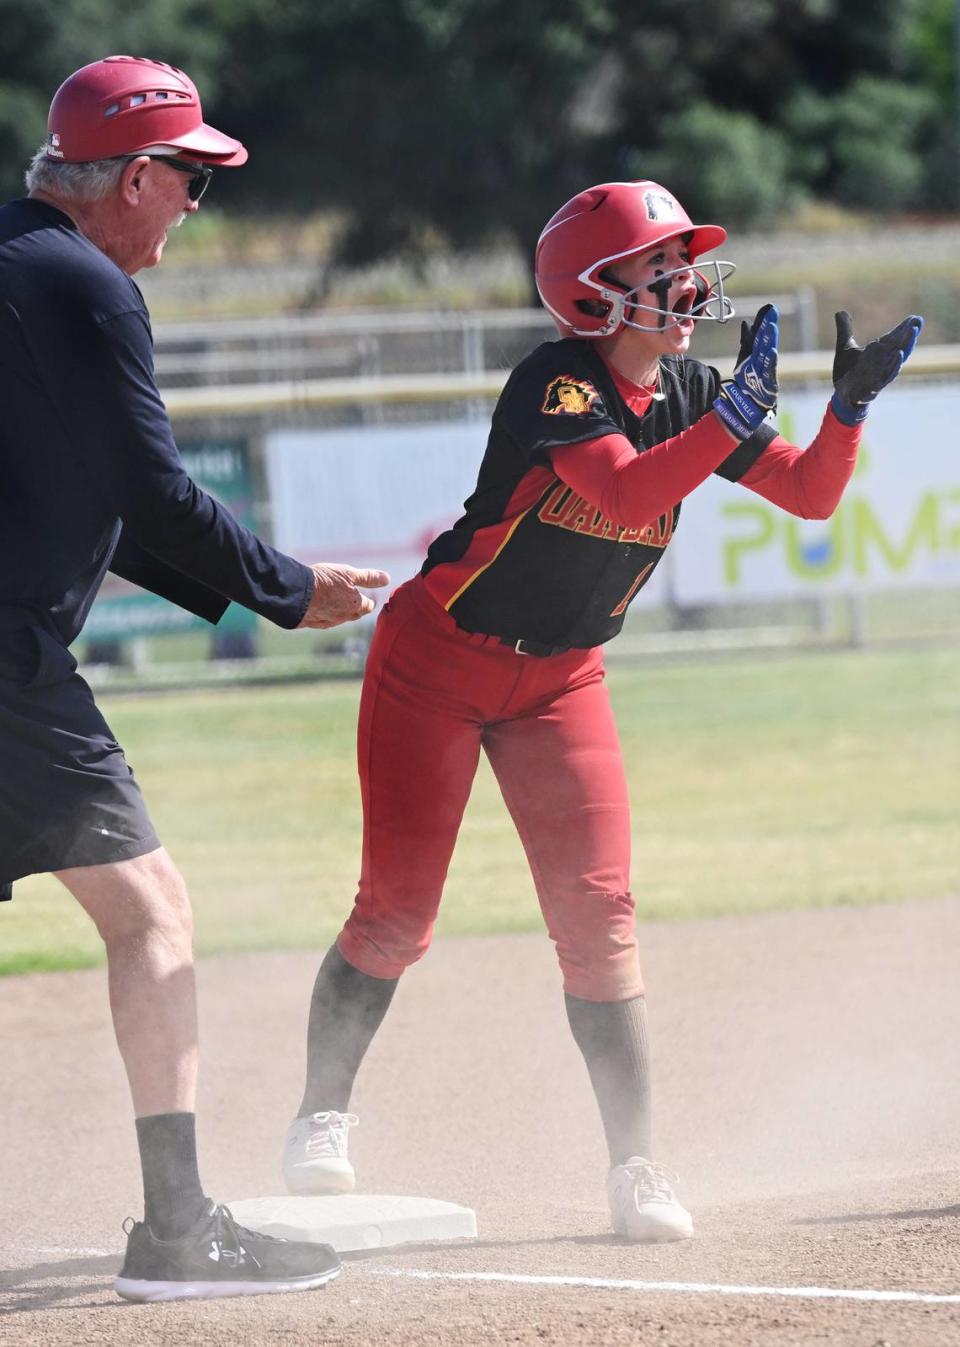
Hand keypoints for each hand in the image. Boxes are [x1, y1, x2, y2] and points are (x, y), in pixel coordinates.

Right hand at [298, 563, 389, 628]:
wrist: (297, 593)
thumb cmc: (325, 581)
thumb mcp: (349, 573)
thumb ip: (368, 578)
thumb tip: (387, 579)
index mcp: (355, 605)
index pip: (368, 606)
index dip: (368, 601)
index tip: (368, 597)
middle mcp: (344, 617)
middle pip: (355, 614)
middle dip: (357, 608)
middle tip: (355, 600)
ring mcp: (328, 622)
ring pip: (339, 618)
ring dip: (340, 611)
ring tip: (336, 602)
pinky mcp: (313, 624)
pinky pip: (324, 620)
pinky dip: (325, 614)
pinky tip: (320, 607)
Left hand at [713, 303, 778, 439]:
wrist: (747, 409)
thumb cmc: (748, 383)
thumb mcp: (744, 360)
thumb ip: (747, 342)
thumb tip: (746, 323)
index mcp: (755, 355)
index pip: (759, 335)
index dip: (763, 322)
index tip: (769, 308)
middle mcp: (761, 362)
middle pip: (764, 341)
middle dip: (768, 326)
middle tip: (772, 311)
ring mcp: (765, 372)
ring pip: (766, 354)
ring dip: (769, 340)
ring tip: (771, 326)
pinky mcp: (768, 384)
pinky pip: (768, 372)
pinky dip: (770, 362)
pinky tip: (771, 351)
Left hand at [831, 311, 922, 424]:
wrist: (841, 394)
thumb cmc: (847, 372)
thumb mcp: (845, 348)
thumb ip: (845, 330)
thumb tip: (840, 312)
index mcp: (879, 352)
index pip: (894, 338)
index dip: (904, 328)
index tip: (915, 318)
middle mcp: (882, 362)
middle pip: (899, 347)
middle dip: (908, 336)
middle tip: (917, 323)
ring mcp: (879, 374)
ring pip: (896, 361)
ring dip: (905, 348)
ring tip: (912, 335)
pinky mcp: (873, 387)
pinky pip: (885, 377)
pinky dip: (893, 367)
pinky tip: (898, 356)